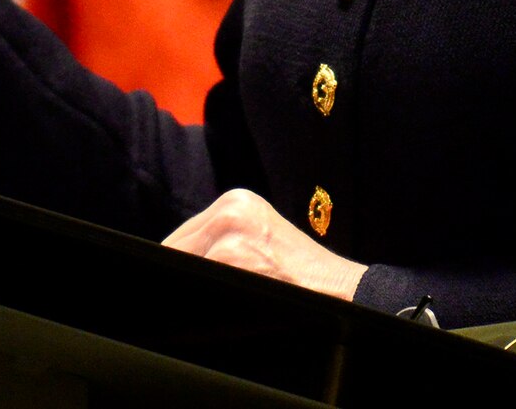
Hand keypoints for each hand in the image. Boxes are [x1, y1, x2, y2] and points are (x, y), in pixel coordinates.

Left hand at [163, 189, 367, 300]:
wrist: (340, 292)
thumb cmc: (302, 278)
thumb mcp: (261, 239)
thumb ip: (222, 241)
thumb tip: (179, 263)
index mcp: (237, 201)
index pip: (180, 238)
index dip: (176, 265)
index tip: (174, 282)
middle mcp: (230, 210)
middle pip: (174, 251)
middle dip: (180, 276)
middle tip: (198, 296)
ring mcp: (228, 235)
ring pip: (182, 268)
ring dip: (190, 290)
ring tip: (215, 303)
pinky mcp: (229, 260)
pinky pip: (195, 284)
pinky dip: (202, 301)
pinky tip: (218, 313)